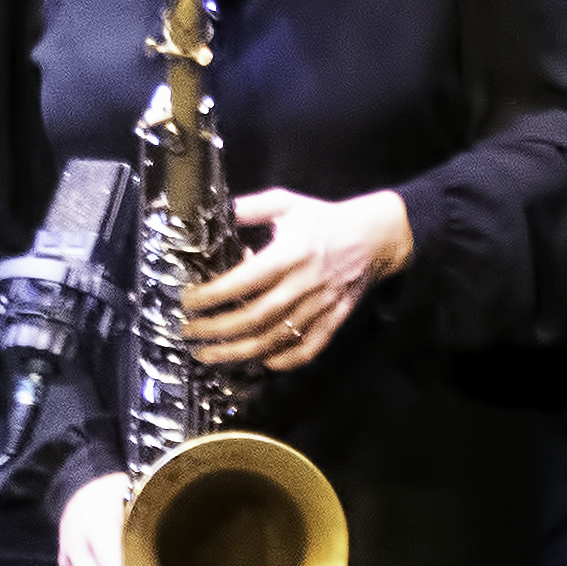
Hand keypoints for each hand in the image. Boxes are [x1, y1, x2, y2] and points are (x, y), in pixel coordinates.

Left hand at [181, 187, 410, 370]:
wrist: (377, 236)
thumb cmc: (326, 219)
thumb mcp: (287, 203)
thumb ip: (250, 208)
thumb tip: (214, 214)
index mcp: (291, 252)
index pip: (244, 280)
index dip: (213, 294)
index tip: (189, 300)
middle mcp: (304, 283)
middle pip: (255, 317)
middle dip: (217, 330)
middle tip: (189, 332)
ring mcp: (321, 306)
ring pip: (275, 339)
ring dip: (238, 352)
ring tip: (209, 355)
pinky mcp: (334, 320)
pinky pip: (308, 348)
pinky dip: (284, 361)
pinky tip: (260, 362)